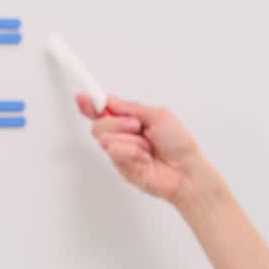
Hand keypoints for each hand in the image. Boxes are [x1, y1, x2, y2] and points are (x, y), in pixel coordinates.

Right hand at [76, 94, 208, 204]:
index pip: (104, 110)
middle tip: (136, 126)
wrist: (186, 171)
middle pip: (98, 123)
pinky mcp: (121, 166)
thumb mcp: (159, 115)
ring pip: (104, 137)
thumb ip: (131, 107)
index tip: (83, 97)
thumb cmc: (179, 145)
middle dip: (116, 122)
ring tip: (146, 145)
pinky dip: (131, 151)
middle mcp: (124, 135)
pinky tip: (144, 157)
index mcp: (132, 120)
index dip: (90, 103)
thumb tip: (110, 101)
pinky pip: (114, 151)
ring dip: (128, 138)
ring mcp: (121, 151)